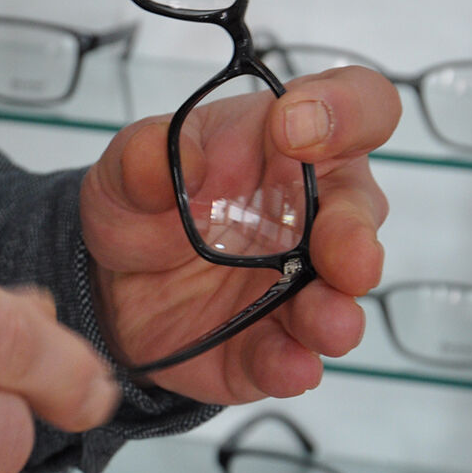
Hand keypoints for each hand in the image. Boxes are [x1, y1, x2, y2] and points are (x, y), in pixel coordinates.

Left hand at [81, 65, 400, 404]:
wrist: (110, 284)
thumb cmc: (143, 202)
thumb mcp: (125, 167)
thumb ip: (143, 156)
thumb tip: (180, 157)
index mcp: (290, 142)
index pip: (355, 106)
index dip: (345, 109)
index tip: (296, 128)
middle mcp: (315, 212)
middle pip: (361, 214)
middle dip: (357, 236)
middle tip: (347, 258)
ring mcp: (302, 283)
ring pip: (340, 299)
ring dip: (338, 312)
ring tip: (328, 325)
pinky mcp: (274, 343)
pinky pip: (292, 356)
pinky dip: (292, 364)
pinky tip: (289, 366)